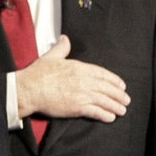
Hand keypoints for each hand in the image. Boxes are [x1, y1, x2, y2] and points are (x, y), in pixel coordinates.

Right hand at [15, 35, 130, 120]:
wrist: (30, 89)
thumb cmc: (38, 74)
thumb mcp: (51, 57)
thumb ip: (62, 48)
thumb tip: (65, 38)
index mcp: (79, 68)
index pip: (103, 73)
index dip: (114, 80)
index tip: (121, 85)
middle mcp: (84, 81)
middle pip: (107, 88)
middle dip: (119, 95)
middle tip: (126, 100)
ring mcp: (82, 94)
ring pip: (105, 101)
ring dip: (115, 106)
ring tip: (122, 110)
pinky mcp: (77, 107)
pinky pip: (96, 112)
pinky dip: (105, 115)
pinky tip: (110, 117)